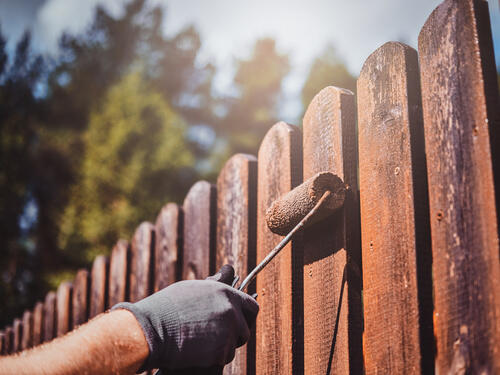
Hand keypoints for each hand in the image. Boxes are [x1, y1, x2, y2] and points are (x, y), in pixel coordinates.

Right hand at [112, 265, 258, 371]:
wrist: (152, 329)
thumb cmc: (168, 307)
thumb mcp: (194, 288)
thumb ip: (216, 284)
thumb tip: (229, 270)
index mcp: (226, 293)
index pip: (252, 306)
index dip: (246, 316)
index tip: (240, 322)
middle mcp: (231, 310)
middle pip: (245, 329)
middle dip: (236, 334)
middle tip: (220, 336)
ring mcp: (227, 331)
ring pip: (234, 344)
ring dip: (223, 345)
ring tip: (202, 341)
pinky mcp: (220, 351)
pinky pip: (225, 357)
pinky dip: (214, 357)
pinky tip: (198, 350)